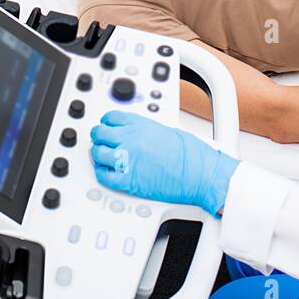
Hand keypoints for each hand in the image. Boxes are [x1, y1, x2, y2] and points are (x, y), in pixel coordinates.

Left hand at [90, 111, 238, 216]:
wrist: (200, 173)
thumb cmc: (191, 154)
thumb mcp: (166, 130)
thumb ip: (146, 130)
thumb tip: (136, 134)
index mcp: (140, 124)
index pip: (111, 118)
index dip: (106, 123)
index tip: (106, 126)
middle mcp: (131, 139)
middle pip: (100, 134)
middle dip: (99, 137)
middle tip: (100, 141)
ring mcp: (128, 159)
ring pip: (98, 154)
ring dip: (98, 155)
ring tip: (102, 157)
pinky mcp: (129, 180)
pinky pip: (104, 175)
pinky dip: (102, 173)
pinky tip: (106, 172)